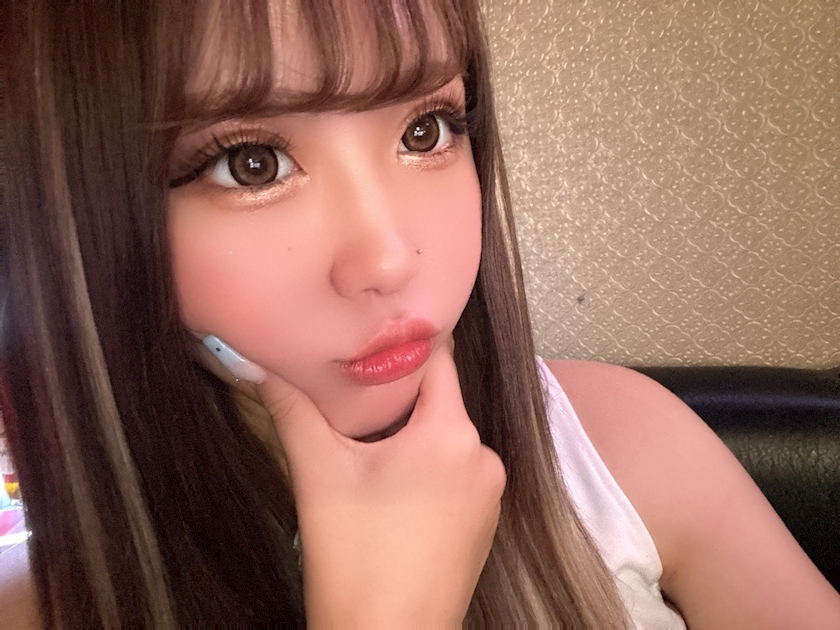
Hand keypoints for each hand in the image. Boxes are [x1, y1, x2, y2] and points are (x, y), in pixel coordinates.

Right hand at [258, 345, 505, 625]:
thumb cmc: (356, 559)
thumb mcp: (319, 474)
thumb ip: (291, 409)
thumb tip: (255, 364)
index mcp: (452, 433)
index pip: (437, 361)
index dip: (402, 347)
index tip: (371, 340)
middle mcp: (483, 457)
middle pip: (438, 403)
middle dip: (396, 400)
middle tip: (352, 401)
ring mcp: (489, 495)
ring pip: (444, 441)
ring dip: (410, 439)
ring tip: (367, 451)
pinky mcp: (483, 525)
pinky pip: (455, 476)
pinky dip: (427, 472)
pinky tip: (391, 494)